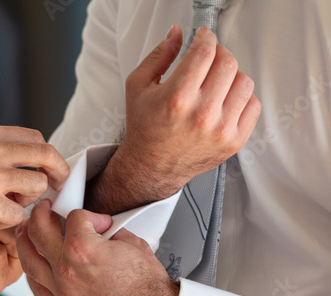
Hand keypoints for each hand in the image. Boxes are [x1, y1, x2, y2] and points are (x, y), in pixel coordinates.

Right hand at [0, 123, 69, 251]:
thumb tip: (26, 159)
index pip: (34, 137)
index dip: (48, 155)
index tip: (51, 168)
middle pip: (45, 155)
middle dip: (59, 172)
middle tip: (59, 185)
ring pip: (37, 186)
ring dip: (29, 200)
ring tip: (8, 205)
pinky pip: (17, 214)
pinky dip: (9, 220)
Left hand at [16, 200, 178, 295]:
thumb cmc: (147, 287)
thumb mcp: (133, 243)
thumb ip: (111, 230)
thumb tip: (100, 226)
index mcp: (84, 248)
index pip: (74, 217)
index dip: (89, 215)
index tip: (98, 221)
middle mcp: (67, 269)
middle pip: (39, 231)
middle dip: (41, 214)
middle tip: (44, 208)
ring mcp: (62, 290)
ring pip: (29, 259)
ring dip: (25, 239)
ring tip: (26, 230)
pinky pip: (36, 287)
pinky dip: (31, 272)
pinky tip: (32, 263)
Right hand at [86, 25, 260, 213]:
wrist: (151, 165)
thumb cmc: (145, 128)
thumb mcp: (138, 87)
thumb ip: (158, 56)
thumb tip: (176, 34)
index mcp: (176, 98)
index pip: (205, 52)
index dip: (206, 38)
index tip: (204, 37)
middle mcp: (201, 114)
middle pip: (228, 63)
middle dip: (218, 53)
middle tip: (209, 58)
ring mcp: (221, 129)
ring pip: (244, 81)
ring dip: (231, 75)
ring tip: (215, 83)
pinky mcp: (234, 141)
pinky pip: (253, 105)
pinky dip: (241, 97)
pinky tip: (224, 101)